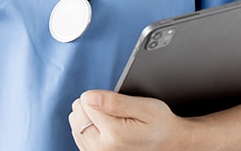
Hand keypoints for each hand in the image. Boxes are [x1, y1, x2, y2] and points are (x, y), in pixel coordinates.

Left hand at [68, 90, 189, 150]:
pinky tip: (103, 127)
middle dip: (93, 105)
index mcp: (114, 133)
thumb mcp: (145, 108)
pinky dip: (87, 126)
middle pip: (78, 112)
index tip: (116, 101)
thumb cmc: (158, 124)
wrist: (166, 144)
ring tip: (110, 120)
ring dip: (89, 116)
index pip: (86, 101)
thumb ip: (116, 102)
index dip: (101, 95)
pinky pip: (77, 133)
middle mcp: (101, 148)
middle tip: (115, 111)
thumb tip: (89, 97)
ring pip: (74, 122)